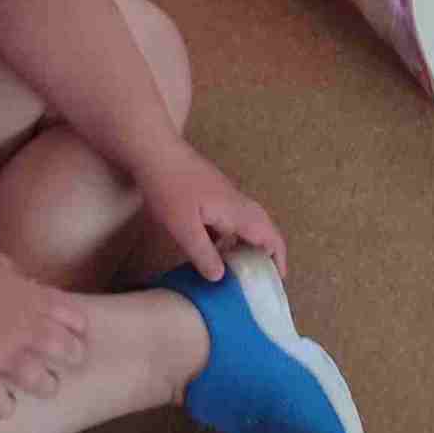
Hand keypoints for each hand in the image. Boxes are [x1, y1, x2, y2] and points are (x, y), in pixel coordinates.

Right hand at [0, 246, 91, 420]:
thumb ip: (14, 274)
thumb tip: (24, 282)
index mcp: (30, 297)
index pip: (71, 313)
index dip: (79, 325)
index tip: (80, 331)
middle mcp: (25, 328)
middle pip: (64, 349)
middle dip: (73, 356)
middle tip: (73, 361)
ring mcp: (4, 354)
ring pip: (40, 380)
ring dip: (47, 386)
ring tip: (49, 387)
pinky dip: (4, 407)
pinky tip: (7, 409)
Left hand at [134, 139, 287, 280]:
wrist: (155, 151)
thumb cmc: (169, 187)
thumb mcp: (183, 228)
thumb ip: (203, 254)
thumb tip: (221, 278)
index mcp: (236, 211)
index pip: (269, 236)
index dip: (278, 258)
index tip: (278, 281)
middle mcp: (236, 203)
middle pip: (263, 229)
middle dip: (266, 254)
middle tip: (259, 280)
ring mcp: (223, 196)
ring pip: (245, 225)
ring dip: (246, 246)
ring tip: (237, 272)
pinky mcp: (210, 194)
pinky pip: (228, 221)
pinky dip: (228, 239)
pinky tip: (212, 252)